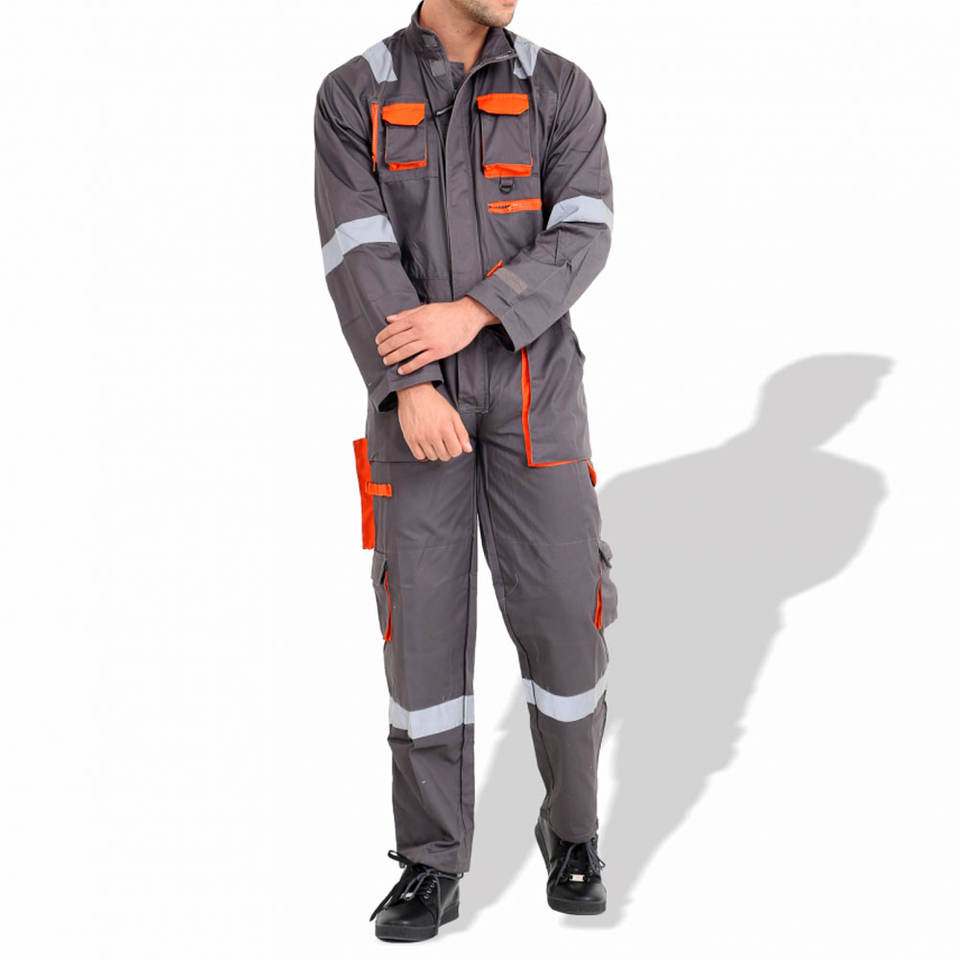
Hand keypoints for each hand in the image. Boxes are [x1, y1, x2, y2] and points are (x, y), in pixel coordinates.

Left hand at [375, 297, 498, 375]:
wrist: (468, 316)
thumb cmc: (447, 311)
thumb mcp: (425, 308)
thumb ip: (407, 314)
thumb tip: (389, 319)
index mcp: (417, 318)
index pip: (393, 328)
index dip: (383, 336)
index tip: (378, 341)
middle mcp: (421, 329)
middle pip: (397, 341)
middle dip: (385, 348)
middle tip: (380, 353)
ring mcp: (430, 341)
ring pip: (406, 352)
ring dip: (393, 358)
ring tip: (386, 362)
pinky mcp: (439, 351)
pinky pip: (420, 361)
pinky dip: (409, 367)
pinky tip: (401, 370)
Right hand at [396, 382, 472, 460]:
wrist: (415, 393)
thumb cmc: (435, 403)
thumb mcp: (453, 415)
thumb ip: (462, 433)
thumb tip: (468, 449)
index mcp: (446, 428)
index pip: (456, 452)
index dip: (456, 448)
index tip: (452, 442)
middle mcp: (433, 435)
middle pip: (444, 456)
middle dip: (446, 451)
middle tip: (443, 441)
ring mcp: (421, 437)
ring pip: (432, 457)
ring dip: (435, 452)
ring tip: (433, 441)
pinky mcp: (410, 438)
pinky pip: (419, 456)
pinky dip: (423, 453)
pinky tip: (425, 444)